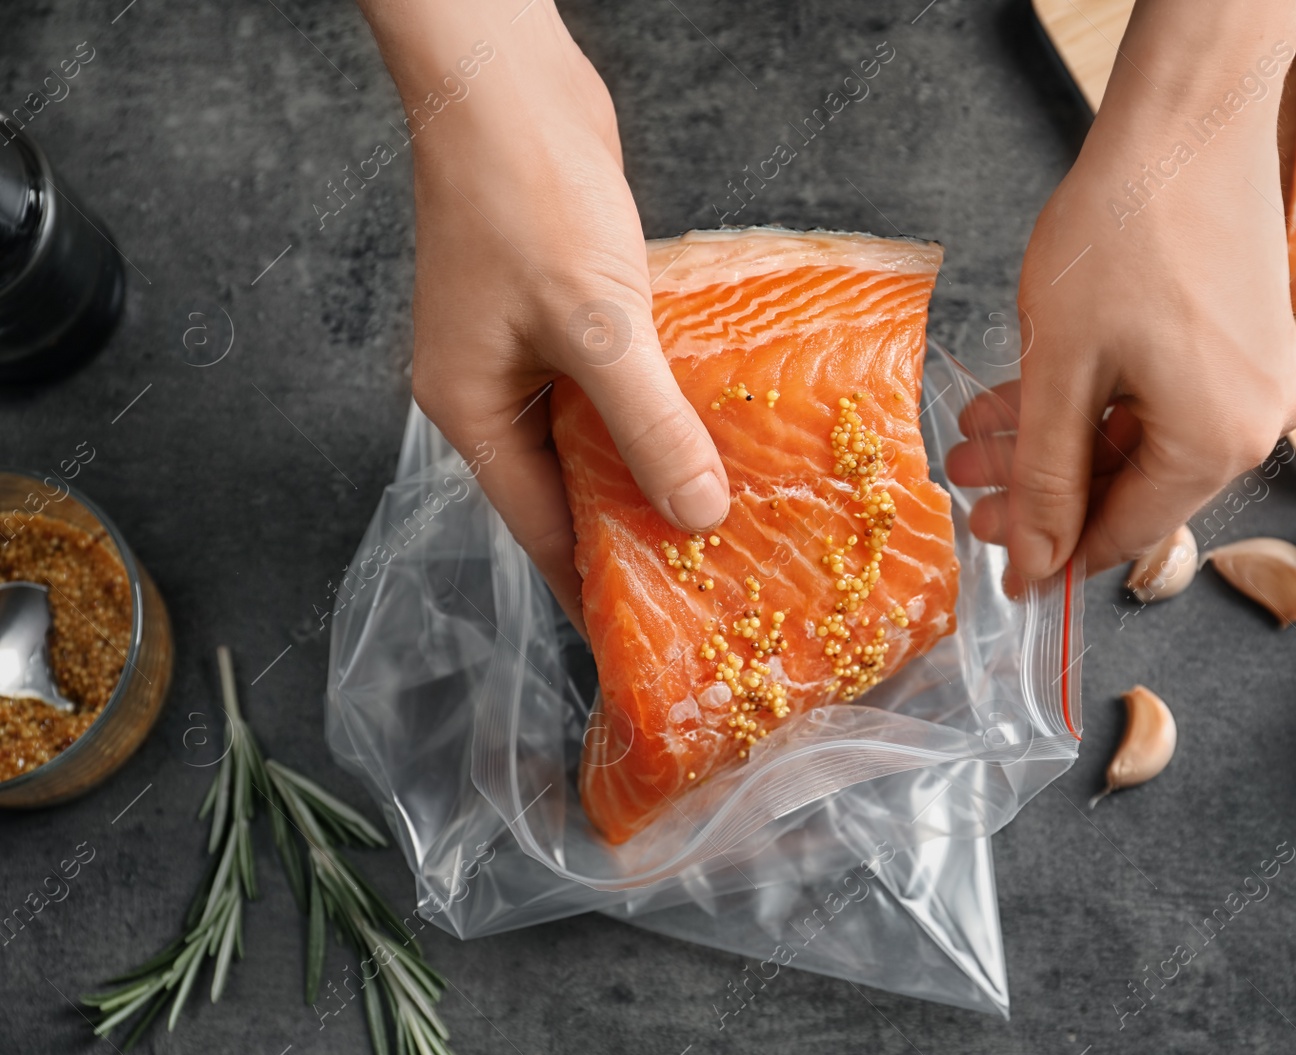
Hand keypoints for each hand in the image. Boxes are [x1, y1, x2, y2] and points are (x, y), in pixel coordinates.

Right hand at [361, 3, 728, 629]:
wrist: (506, 80)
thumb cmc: (526, 194)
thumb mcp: (596, 323)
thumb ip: (648, 424)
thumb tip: (699, 514)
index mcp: (474, 411)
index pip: (541, 528)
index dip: (594, 584)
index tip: (644, 635)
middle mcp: (495, 390)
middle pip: (570, 485)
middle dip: (635, 529)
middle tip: (707, 579)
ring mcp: (529, 348)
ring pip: (597, 432)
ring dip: (653, 463)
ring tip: (724, 513)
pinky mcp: (566, 308)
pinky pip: (615, 379)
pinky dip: (657, 404)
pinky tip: (713, 424)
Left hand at [949, 5, 1295, 578]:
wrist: (1184, 120)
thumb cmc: (1123, 231)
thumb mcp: (1061, 370)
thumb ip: (1045, 478)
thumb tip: (1033, 565)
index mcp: (1220, 444)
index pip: (1125, 533)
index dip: (1052, 553)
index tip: (1001, 566)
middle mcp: (1257, 424)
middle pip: (1132, 486)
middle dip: (1042, 486)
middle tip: (969, 486)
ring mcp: (1258, 381)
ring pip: (1140, 439)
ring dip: (1057, 441)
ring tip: (979, 432)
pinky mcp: (1246, 343)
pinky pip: (1163, 398)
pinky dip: (1096, 402)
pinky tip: (1028, 394)